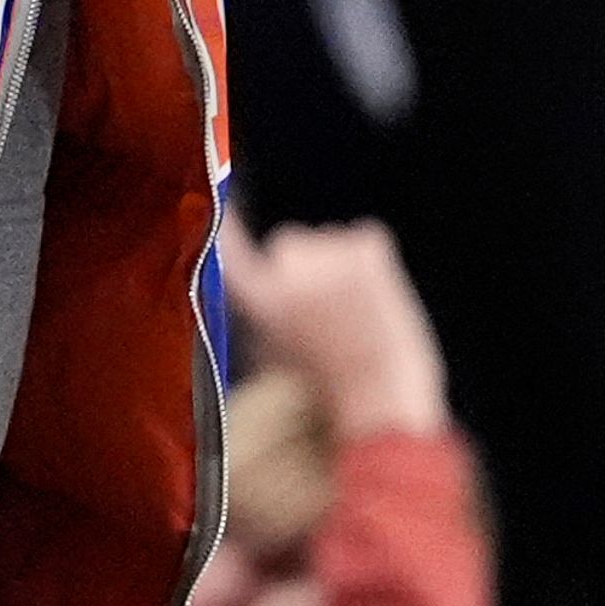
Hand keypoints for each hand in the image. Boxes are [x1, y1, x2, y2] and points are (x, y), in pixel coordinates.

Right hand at [222, 218, 448, 438]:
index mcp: (257, 295)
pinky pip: (365, 238)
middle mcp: (287, 262)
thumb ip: (256, 315)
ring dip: (337, 266)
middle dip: (301, 267)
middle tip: (322, 307)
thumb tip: (257, 286)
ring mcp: (329, 249)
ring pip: (329, 243)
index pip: (229, 245)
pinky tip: (374, 296)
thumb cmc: (325, 390)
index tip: (226, 212)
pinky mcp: (367, 245)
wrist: (379, 393)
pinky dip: (369, 260)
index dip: (227, 227)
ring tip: (354, 312)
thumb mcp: (268, 356)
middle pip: (287, 243)